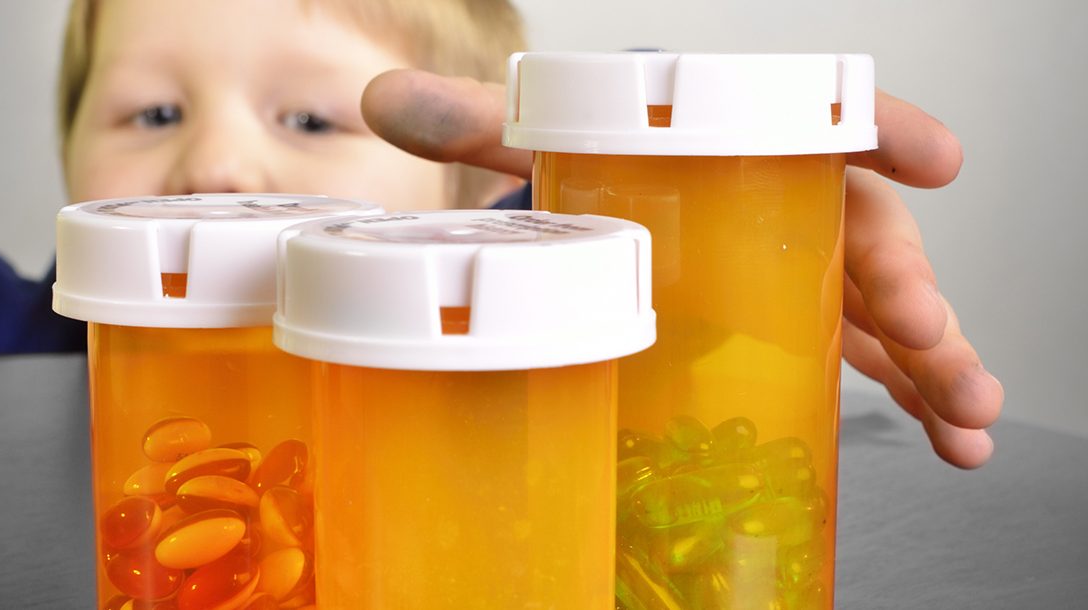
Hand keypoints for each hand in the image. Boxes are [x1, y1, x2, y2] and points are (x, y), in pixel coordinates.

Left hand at [362, 70, 1002, 468]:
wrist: (617, 222)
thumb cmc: (598, 177)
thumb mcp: (541, 149)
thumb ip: (475, 122)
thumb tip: (383, 100)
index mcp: (743, 154)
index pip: (826, 133)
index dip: (886, 133)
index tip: (938, 156)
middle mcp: (788, 211)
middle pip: (865, 237)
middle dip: (907, 281)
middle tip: (920, 326)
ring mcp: (804, 277)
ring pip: (884, 311)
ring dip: (937, 360)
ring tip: (966, 413)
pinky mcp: (806, 332)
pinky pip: (871, 361)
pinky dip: (918, 400)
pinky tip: (950, 443)